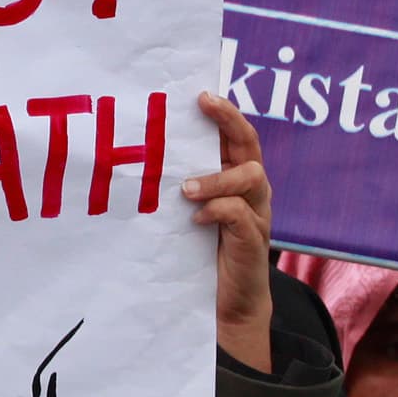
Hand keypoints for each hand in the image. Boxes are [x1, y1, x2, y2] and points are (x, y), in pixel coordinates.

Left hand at [186, 92, 272, 375]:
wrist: (227, 302)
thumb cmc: (202, 249)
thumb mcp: (188, 209)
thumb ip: (179, 183)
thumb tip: (141, 153)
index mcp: (235, 176)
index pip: (237, 135)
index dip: (225, 112)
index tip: (202, 93)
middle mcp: (251, 190)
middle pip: (250, 145)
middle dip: (229, 121)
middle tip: (205, 105)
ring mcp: (256, 214)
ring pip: (250, 177)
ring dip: (217, 177)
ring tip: (187, 188)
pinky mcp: (253, 242)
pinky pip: (242, 216)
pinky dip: (218, 211)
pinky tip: (195, 219)